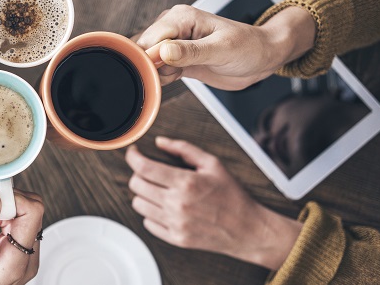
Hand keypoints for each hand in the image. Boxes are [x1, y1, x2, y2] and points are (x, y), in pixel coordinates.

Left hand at [125, 136, 301, 269]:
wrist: (247, 229)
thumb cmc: (231, 195)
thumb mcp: (212, 164)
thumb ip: (184, 149)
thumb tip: (160, 142)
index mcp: (186, 182)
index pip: (144, 168)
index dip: (133, 157)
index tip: (134, 153)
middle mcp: (177, 204)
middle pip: (136, 185)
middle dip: (138, 174)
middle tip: (149, 172)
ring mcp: (175, 223)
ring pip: (138, 204)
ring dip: (143, 194)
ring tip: (158, 190)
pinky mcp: (175, 238)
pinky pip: (147, 223)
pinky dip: (151, 213)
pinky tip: (164, 207)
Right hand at [135, 5, 315, 89]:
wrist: (263, 58)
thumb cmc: (250, 47)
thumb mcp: (222, 50)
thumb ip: (191, 52)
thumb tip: (163, 52)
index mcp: (182, 17)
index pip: (151, 38)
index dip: (151, 58)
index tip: (161, 72)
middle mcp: (173, 27)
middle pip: (144, 50)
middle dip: (152, 67)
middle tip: (174, 74)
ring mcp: (173, 44)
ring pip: (148, 61)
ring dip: (157, 74)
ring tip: (180, 74)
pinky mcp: (177, 59)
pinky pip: (158, 70)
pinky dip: (162, 78)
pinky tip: (178, 77)